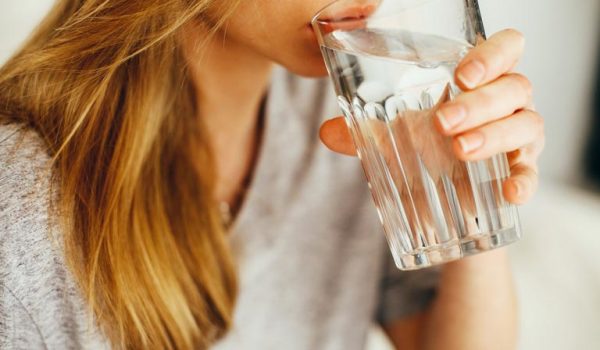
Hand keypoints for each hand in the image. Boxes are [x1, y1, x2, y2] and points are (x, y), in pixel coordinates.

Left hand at [320, 29, 543, 204]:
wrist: (441, 201)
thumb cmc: (423, 152)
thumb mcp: (393, 139)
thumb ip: (362, 133)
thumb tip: (327, 131)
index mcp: (479, 81)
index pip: (505, 48)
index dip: (492, 54)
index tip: (461, 74)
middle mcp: (506, 103)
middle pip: (514, 86)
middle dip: (479, 103)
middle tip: (443, 123)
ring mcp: (519, 136)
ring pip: (527, 123)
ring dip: (495, 135)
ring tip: (460, 150)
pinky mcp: (520, 170)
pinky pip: (533, 172)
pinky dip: (525, 180)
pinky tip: (509, 191)